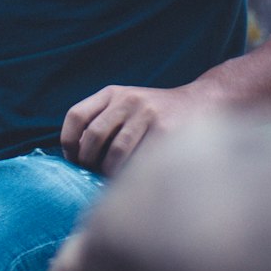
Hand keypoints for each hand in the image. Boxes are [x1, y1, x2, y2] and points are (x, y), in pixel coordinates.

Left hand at [60, 84, 200, 175]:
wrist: (201, 102)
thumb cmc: (156, 114)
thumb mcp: (126, 104)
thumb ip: (102, 122)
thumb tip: (75, 157)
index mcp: (112, 93)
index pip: (76, 115)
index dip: (68, 141)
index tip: (73, 159)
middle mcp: (128, 100)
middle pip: (93, 136)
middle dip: (88, 161)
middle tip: (93, 173)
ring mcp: (147, 114)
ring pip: (115, 153)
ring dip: (109, 172)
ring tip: (114, 178)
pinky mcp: (165, 131)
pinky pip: (138, 160)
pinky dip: (131, 174)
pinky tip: (133, 177)